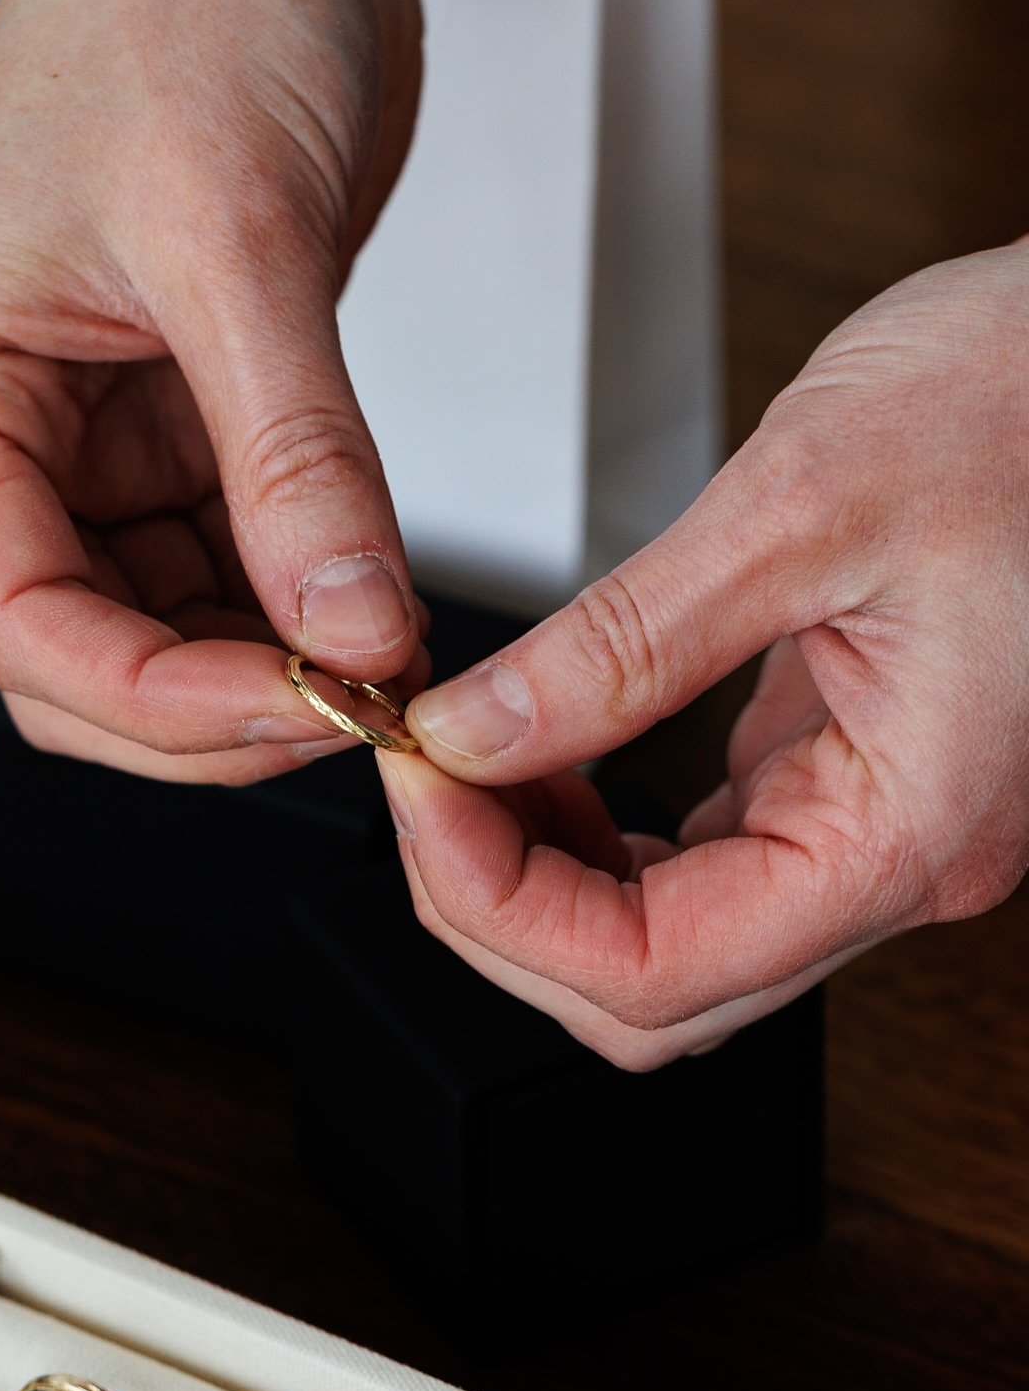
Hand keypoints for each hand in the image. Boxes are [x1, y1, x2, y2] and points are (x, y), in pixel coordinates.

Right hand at [0, 0, 432, 783]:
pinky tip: (367, 603)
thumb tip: (347, 626)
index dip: (155, 696)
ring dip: (262, 663)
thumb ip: (294, 456)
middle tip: (351, 705)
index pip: (14, 617)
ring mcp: (88, 425)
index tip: (297, 705)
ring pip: (156, 622)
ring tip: (378, 659)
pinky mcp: (177, 411)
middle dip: (209, 704)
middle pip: (76, 651)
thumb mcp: (239, 242)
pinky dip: (292, 600)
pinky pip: (223, 556)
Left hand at [381, 242, 1028, 1066]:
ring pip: (667, 936)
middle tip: (423, 779)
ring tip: (467, 756)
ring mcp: (872, 818)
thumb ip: (621, 648)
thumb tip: (474, 732)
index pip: (658, 972)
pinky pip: (698, 858)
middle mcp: (901, 855)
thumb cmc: (1025, 401)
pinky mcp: (842, 766)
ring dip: (543, 873)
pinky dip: (597, 826)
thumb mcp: (795, 509)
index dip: (502, 902)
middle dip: (504, 903)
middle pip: (653, 988)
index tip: (421, 786)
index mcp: (909, 828)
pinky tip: (545, 747)